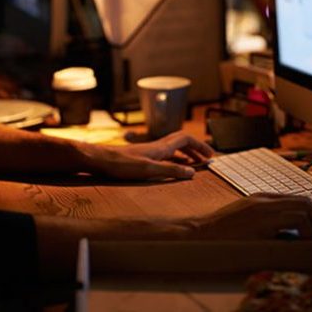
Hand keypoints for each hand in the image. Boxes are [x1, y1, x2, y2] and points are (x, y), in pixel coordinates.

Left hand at [82, 131, 213, 180]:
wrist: (100, 160)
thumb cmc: (122, 165)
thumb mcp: (149, 170)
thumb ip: (171, 171)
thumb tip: (192, 173)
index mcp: (161, 147)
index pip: (186, 139)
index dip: (200, 145)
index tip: (211, 155)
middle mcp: (157, 146)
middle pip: (181, 141)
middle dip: (196, 148)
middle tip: (207, 159)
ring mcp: (149, 151)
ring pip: (173, 147)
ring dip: (186, 153)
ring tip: (194, 164)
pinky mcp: (142, 157)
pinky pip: (165, 154)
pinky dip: (174, 159)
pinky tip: (172, 168)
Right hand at [193, 193, 311, 239]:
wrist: (201, 234)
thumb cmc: (219, 232)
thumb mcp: (243, 219)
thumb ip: (262, 220)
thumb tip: (284, 233)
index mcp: (259, 198)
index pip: (294, 198)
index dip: (310, 212)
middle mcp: (264, 199)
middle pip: (304, 200)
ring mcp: (264, 208)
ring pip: (304, 207)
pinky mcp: (264, 221)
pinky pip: (297, 220)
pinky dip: (306, 231)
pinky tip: (302, 242)